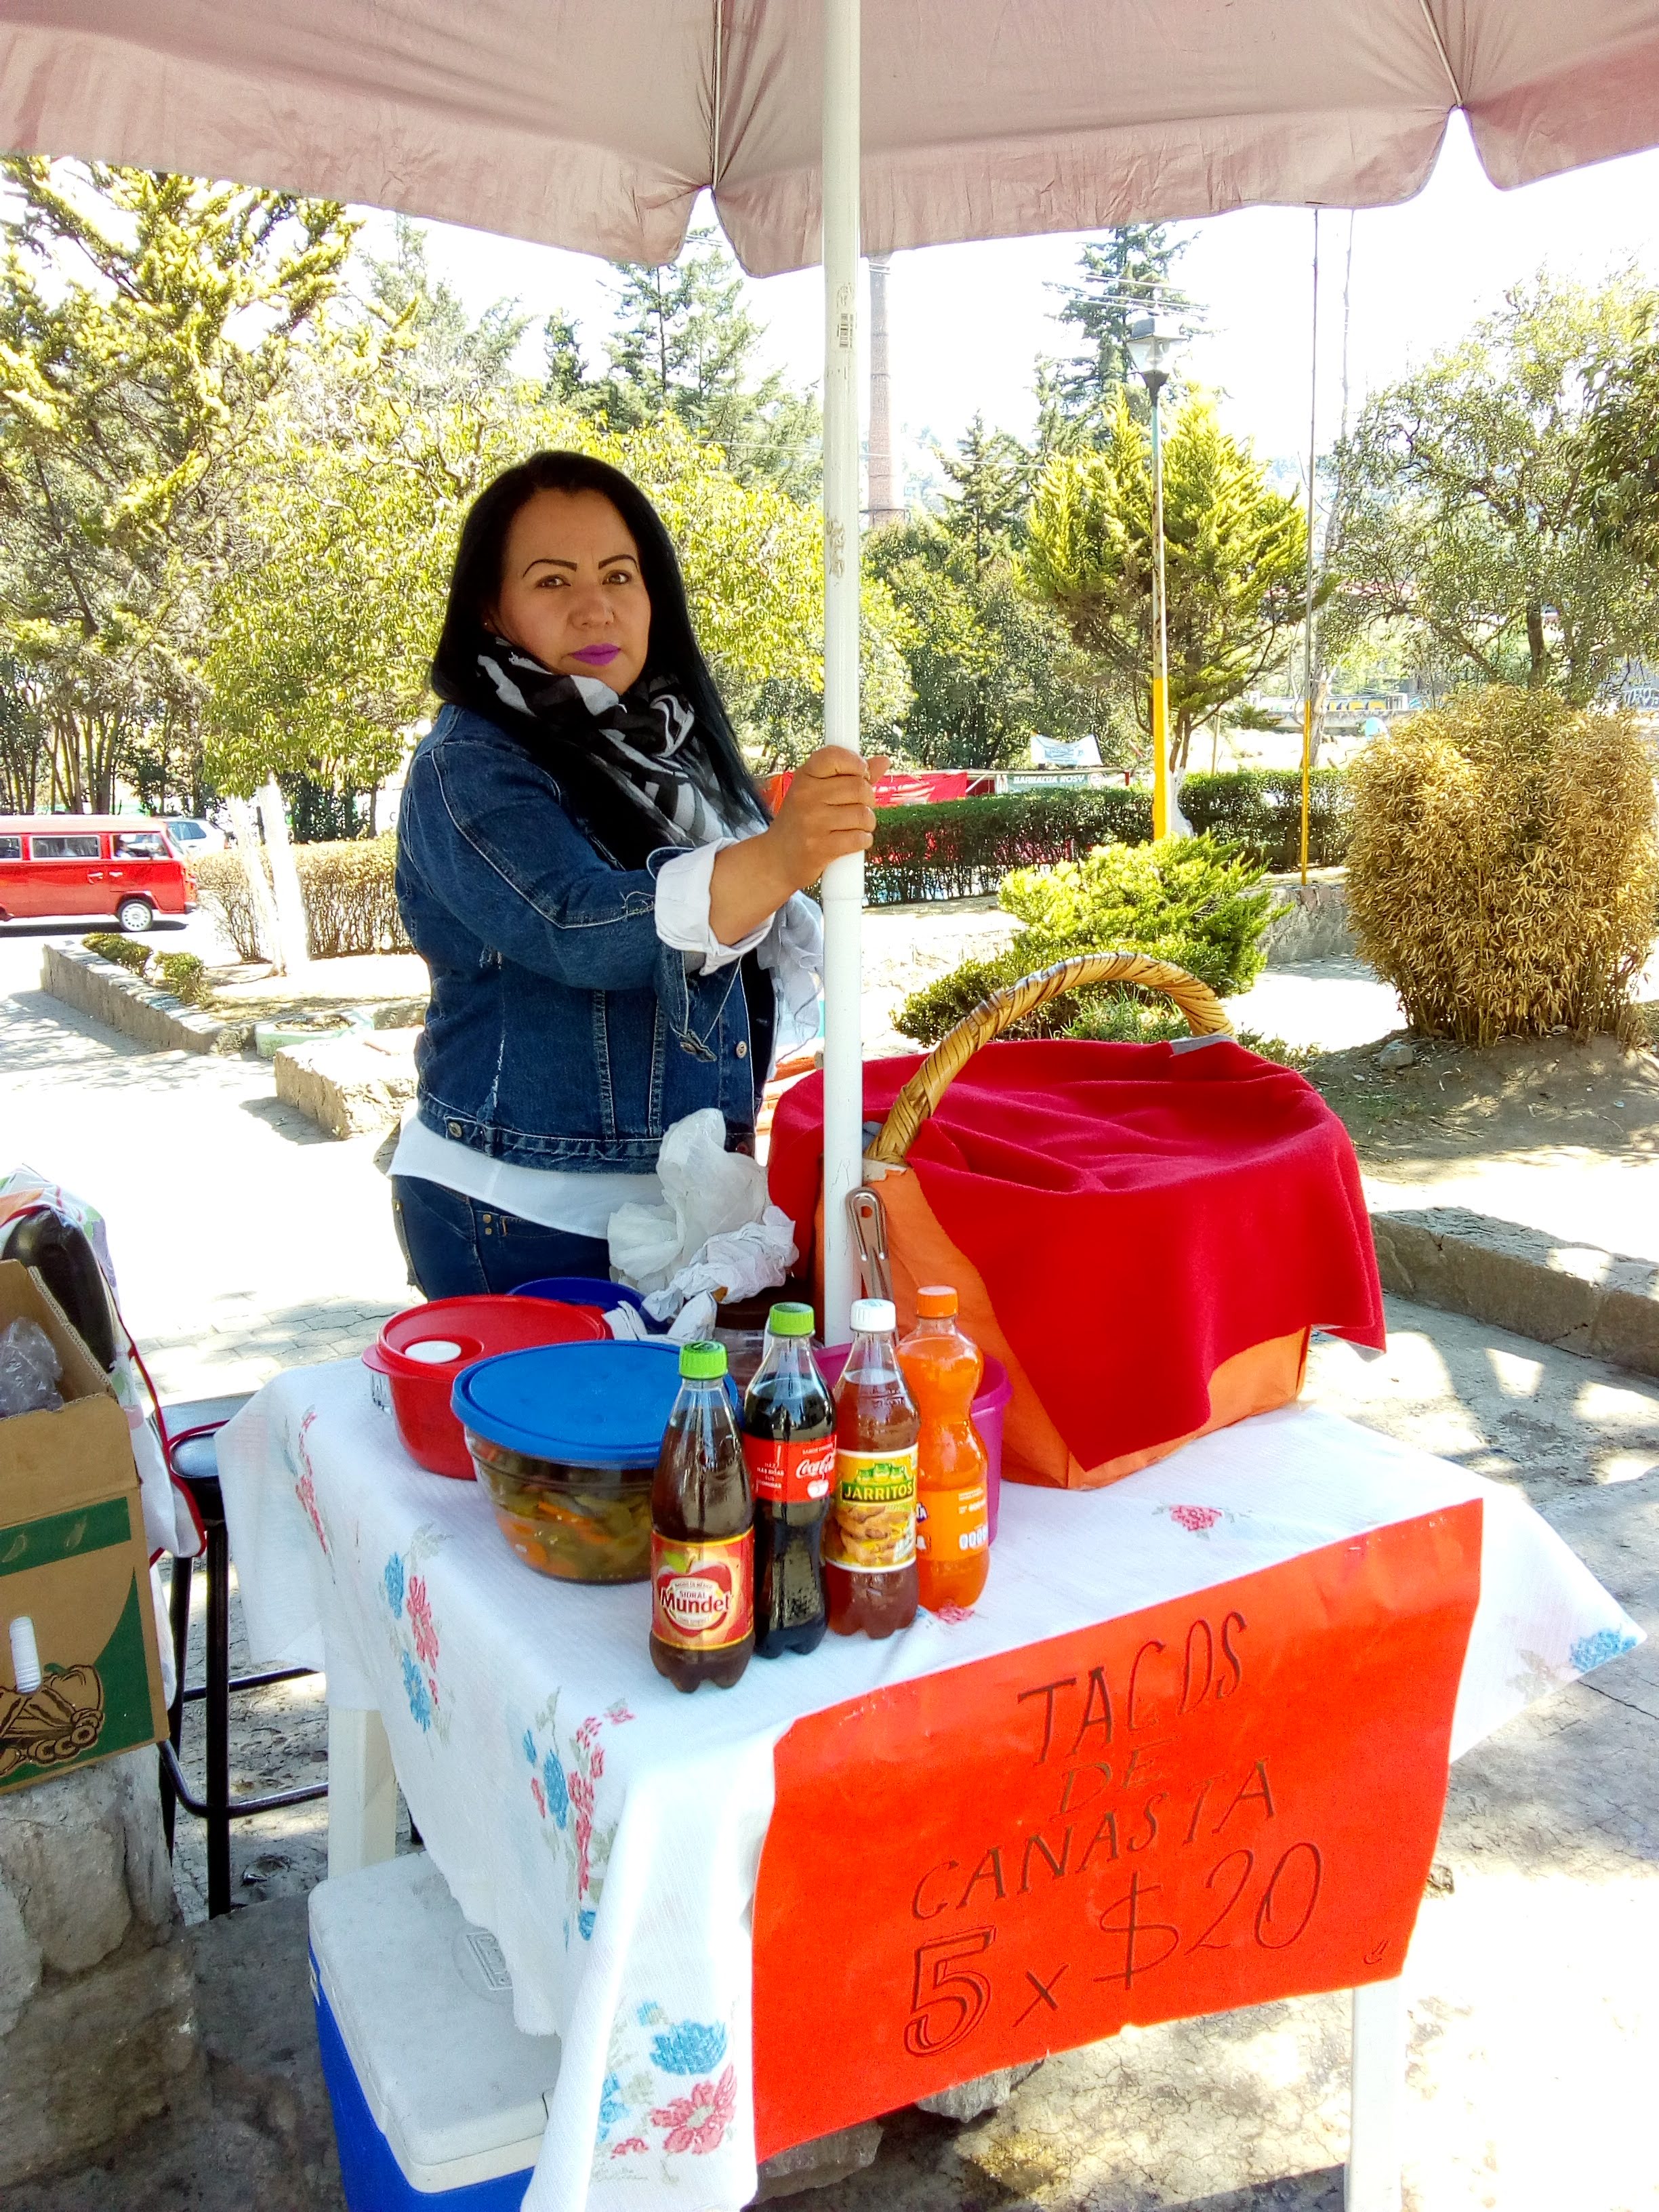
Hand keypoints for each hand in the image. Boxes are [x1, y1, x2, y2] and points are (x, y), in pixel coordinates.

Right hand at [708, 748, 887, 946]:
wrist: (778, 859)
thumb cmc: (802, 822)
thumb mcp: (817, 793)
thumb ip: (850, 776)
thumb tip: (883, 760)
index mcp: (805, 777)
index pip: (835, 756)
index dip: (857, 763)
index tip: (861, 774)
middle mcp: (806, 796)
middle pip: (859, 788)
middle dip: (868, 800)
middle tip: (858, 808)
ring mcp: (812, 822)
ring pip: (863, 815)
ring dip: (866, 824)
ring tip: (853, 827)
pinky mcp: (820, 848)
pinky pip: (859, 839)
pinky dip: (862, 841)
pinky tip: (851, 841)